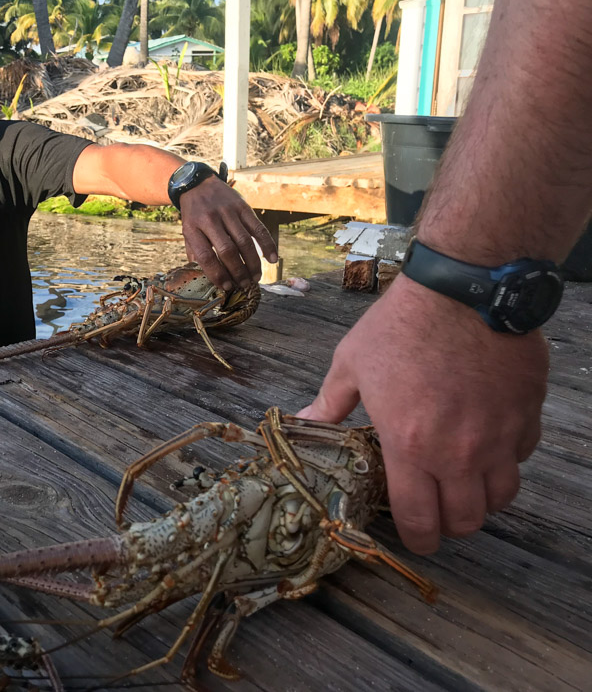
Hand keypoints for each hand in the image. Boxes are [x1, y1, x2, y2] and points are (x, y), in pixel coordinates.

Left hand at [179, 178, 276, 289]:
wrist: (197, 184)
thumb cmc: (193, 215)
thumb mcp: (188, 233)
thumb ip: (197, 253)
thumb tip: (211, 278)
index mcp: (193, 228)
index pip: (206, 256)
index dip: (217, 274)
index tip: (226, 286)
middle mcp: (210, 219)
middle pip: (228, 250)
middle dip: (238, 271)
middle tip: (244, 285)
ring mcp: (228, 212)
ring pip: (244, 241)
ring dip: (253, 262)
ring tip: (256, 277)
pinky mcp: (242, 206)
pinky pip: (258, 227)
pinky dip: (267, 244)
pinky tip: (272, 258)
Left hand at [296, 275, 547, 553]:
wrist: (463, 290)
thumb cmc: (400, 326)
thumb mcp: (352, 363)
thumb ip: (330, 403)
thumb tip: (303, 422)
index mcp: (410, 445)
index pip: (419, 518)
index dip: (418, 538)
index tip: (416, 538)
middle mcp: (459, 452)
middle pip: (467, 519)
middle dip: (451, 524)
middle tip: (439, 511)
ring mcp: (499, 436)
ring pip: (501, 496)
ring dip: (482, 497)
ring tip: (464, 483)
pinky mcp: (526, 414)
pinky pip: (521, 455)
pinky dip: (506, 458)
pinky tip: (489, 442)